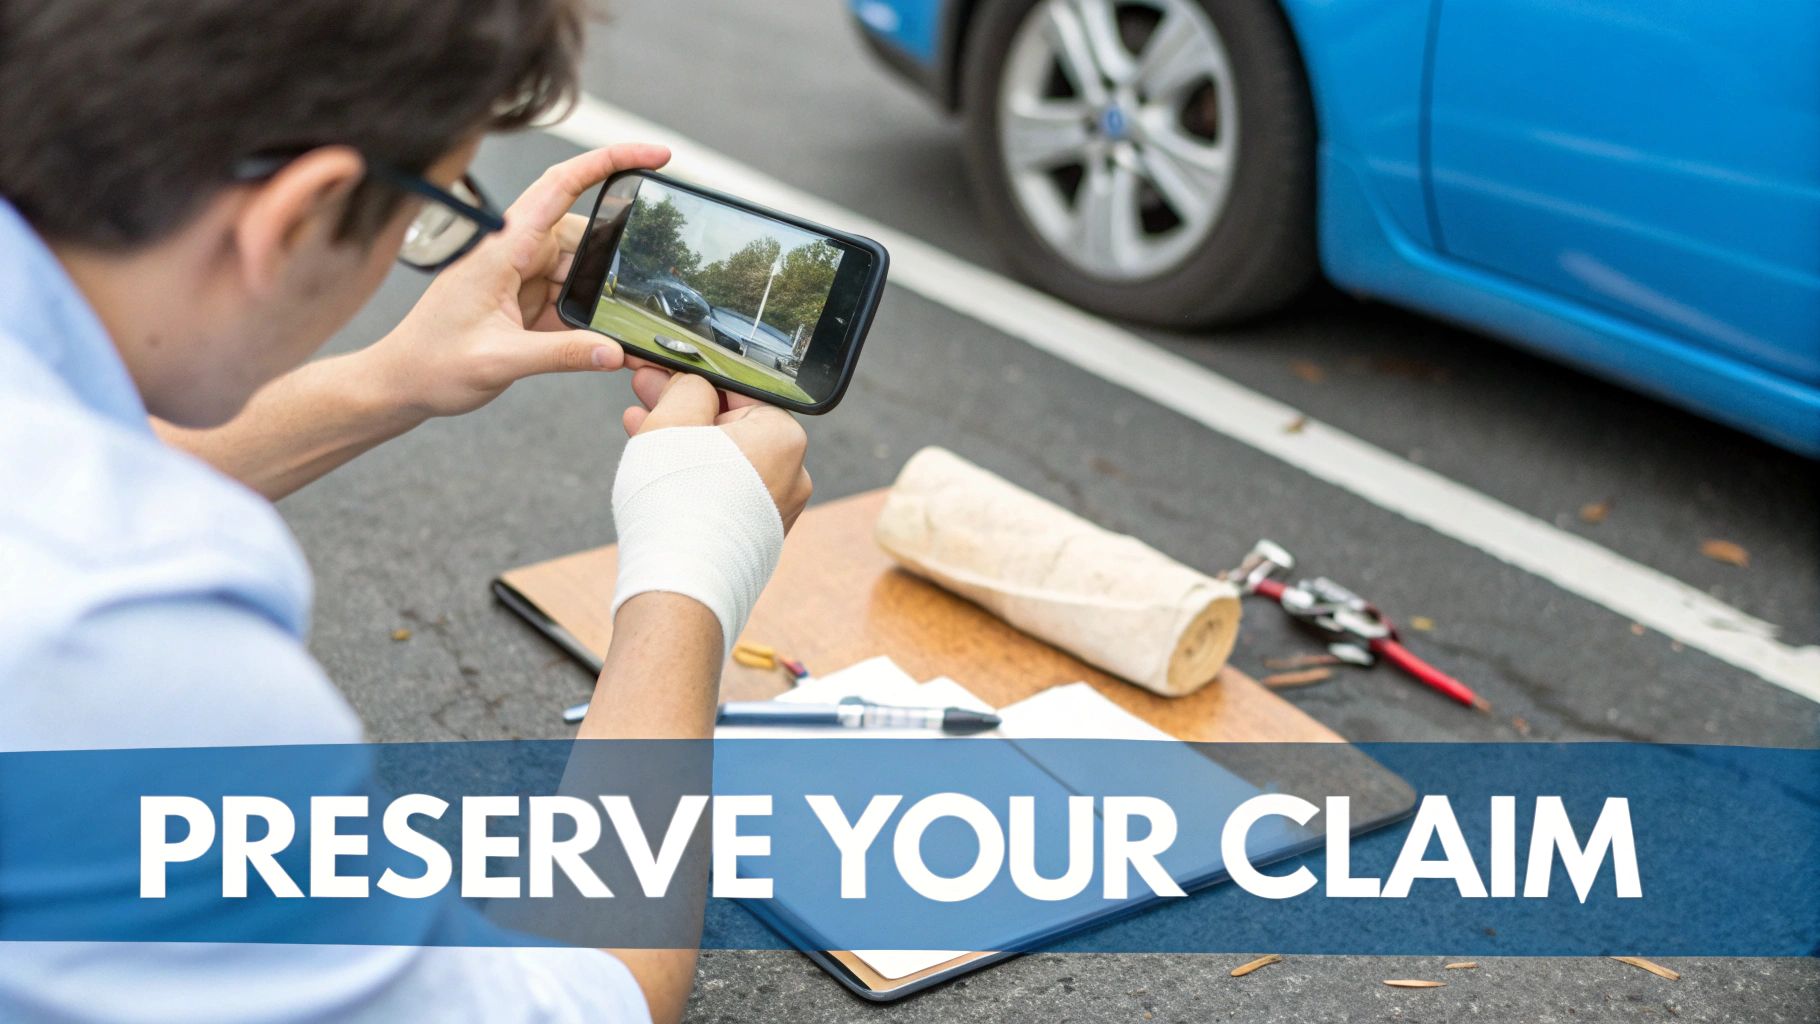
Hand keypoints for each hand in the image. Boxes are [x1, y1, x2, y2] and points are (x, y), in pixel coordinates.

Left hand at [367, 144, 671, 417]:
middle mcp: (513, 253)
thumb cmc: (432, 363)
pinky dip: (589, 314)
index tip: (654, 156)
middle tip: (639, 292)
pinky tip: (599, 339)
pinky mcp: (525, 298)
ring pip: (582, 267)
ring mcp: (520, 275)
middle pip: (583, 233)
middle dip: (614, 259)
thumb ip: (560, 354)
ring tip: (615, 327)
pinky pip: (571, 295)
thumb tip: (614, 351)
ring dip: (600, 295)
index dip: (609, 162)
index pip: (560, 187)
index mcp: (502, 250)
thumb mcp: (498, 362)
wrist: (402, 383)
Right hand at [625, 369, 812, 529]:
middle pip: (729, 424)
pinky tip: (657, 467)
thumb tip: (690, 381)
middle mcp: (792, 474)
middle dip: (683, 409)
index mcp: (785, 438)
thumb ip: (685, 387)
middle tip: (644, 396)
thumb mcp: (673, 420)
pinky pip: (723, 492)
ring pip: (721, 459)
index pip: (738, 389)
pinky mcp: (753, 536)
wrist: (678, 586)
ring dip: (681, 441)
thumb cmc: (677, 503)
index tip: (660, 371)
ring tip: (639, 427)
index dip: (692, 377)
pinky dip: (692, 477)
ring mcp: (774, 510)